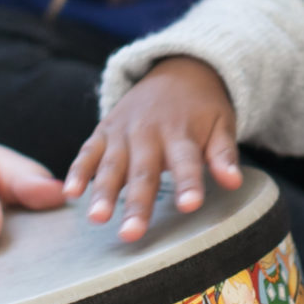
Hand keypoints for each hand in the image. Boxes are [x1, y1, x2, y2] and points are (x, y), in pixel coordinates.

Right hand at [62, 56, 238, 239]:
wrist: (178, 69)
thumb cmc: (203, 108)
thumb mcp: (222, 124)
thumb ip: (224, 154)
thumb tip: (234, 182)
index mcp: (182, 133)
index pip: (187, 162)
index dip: (188, 184)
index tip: (189, 206)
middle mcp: (150, 132)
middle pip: (143, 172)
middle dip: (136, 204)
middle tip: (131, 234)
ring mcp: (123, 131)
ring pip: (112, 165)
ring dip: (103, 192)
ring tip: (97, 219)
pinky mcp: (104, 130)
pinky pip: (88, 151)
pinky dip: (78, 170)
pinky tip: (70, 192)